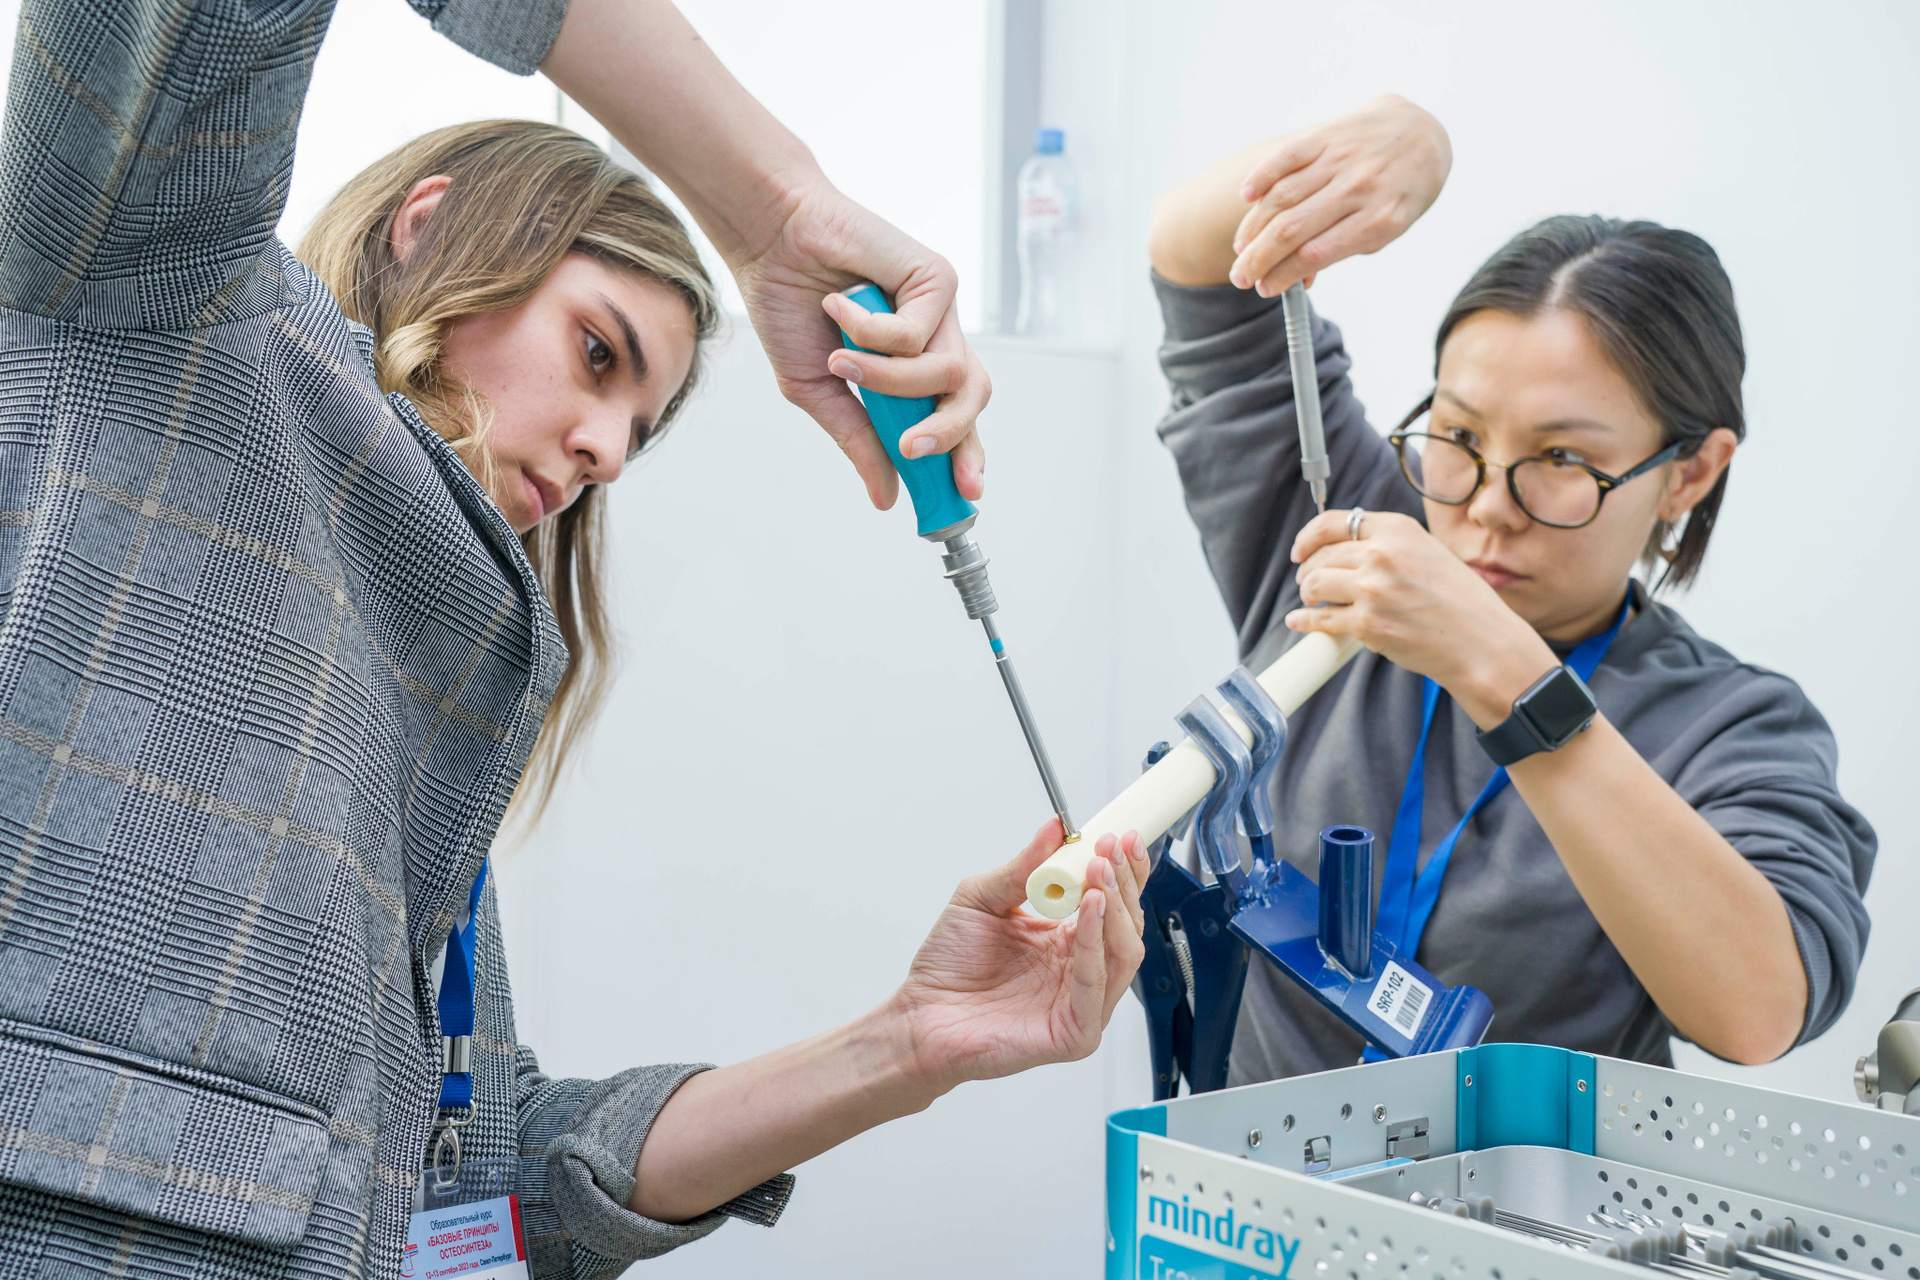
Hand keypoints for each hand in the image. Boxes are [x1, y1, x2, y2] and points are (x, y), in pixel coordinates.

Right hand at [729, 182, 990, 509]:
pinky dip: (872, 332)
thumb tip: (885, 497)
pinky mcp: (936, 277)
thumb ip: (857, 439)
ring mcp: (939, 309)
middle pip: (971, 397)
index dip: (965, 455)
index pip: (954, 417)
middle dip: (948, 434)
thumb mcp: (818, 391)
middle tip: (911, 450)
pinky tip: (839, 307)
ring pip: (947, 372)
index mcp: (913, 369)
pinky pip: (918, 333)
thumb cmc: (789, 308)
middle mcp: (935, 339)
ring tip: (843, 363)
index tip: (964, 494)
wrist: (770, 242)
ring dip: (890, 380)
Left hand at [891, 821, 1146, 1092]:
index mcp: (1067, 940)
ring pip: (1124, 953)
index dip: (1125, 869)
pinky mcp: (1075, 1033)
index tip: (1120, 834)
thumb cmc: (949, 967)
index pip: (1114, 902)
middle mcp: (1082, 970)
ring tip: (1099, 872)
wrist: (920, 1016)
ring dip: (1116, 907)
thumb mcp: (982, 897)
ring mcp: (1082, 1004)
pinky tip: (1091, 908)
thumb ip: (1022, 866)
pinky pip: (1096, 985)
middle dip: (1123, 880)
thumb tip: (1055, 827)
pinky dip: (1097, 944)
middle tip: (1109, 847)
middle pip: (1127, 924)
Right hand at [1229, 95, 1450, 296]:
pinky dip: (1262, 176)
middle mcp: (1358, 188)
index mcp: (1377, 220)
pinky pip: (1287, 156)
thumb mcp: (1386, 227)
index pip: (1315, 255)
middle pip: (1292, 229)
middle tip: (1240, 276)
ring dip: (1254, 226)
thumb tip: (1299, 279)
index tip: (1264, 288)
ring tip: (1242, 246)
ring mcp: (1341, 159)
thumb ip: (1343, 248)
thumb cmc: (1401, 190)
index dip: (1283, 275)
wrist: (1425, 132)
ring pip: (1283, 196)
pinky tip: (1246, 196)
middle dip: (1258, 258)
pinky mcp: (1328, 134)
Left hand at [1285, 509, 1555, 726]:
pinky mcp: (1367, 623)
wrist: (1482, 642)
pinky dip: (1304, 621)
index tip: (1300, 550)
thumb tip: (1349, 550)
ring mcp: (1372, 589)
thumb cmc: (1461, 602)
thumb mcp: (1429, 553)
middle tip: (1308, 583)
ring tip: (1313, 602)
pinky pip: (1320, 619)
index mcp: (1397, 530)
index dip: (1309, 536)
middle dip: (1308, 572)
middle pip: (1320, 556)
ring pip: (1314, 584)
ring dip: (1307, 595)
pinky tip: (1299, 622)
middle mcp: (1382, 553)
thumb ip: (1391, 546)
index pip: (1334, 522)